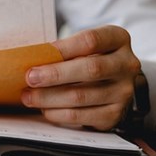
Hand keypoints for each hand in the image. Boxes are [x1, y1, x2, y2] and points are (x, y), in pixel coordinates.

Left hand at [21, 25, 140, 130]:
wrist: (111, 83)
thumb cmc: (88, 59)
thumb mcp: (82, 47)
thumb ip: (63, 50)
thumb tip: (30, 60)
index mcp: (118, 39)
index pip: (91, 41)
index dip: (63, 48)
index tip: (38, 54)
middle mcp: (127, 65)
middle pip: (90, 69)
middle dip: (55, 74)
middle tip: (30, 78)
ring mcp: (123, 91)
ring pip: (82, 96)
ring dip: (49, 97)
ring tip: (28, 96)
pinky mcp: (114, 114)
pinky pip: (81, 116)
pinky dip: (57, 113)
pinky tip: (43, 108)